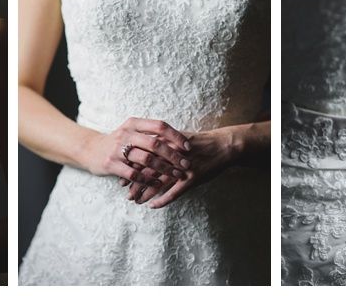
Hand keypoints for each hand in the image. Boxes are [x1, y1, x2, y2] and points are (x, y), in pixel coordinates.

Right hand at [82, 117, 191, 186]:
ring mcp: (117, 149)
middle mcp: (126, 134)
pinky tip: (158, 184)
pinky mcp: (112, 164)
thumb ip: (150, 134)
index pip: (159, 126)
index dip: (176, 136)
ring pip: (146, 159)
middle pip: (155, 143)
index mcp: (133, 123)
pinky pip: (134, 174)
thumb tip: (179, 140)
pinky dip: (148, 180)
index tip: (188, 147)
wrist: (90, 150)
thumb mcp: (131, 132)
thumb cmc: (118, 142)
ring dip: (164, 169)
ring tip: (176, 175)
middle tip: (186, 164)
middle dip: (173, 155)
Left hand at [125, 127, 239, 208]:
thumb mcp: (180, 138)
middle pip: (147, 171)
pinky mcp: (192, 179)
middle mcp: (171, 156)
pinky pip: (174, 193)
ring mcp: (181, 168)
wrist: (223, 145)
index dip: (132, 167)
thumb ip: (164, 142)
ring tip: (136, 201)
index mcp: (167, 144)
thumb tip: (148, 146)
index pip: (143, 157)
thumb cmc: (202, 142)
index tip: (122, 174)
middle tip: (125, 191)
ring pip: (157, 183)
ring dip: (145, 193)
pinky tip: (153, 206)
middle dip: (134, 182)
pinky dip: (163, 200)